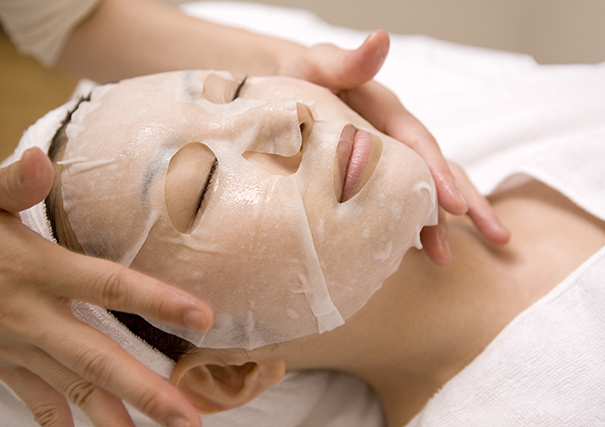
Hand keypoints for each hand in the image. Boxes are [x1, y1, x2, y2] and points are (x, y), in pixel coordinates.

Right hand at [0, 148, 211, 426]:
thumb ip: (11, 182)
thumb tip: (42, 160)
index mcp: (36, 269)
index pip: (109, 285)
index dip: (157, 302)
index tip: (204, 317)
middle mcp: (31, 315)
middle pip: (96, 358)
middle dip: (144, 391)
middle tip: (188, 417)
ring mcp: (17, 346)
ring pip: (73, 389)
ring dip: (115, 417)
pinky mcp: (3, 363)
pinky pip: (37, 401)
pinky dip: (62, 424)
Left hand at [282, 31, 509, 264]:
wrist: (282, 95)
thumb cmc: (303, 78)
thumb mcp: (320, 65)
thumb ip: (349, 61)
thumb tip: (380, 39)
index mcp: (387, 113)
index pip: (420, 144)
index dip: (438, 173)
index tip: (455, 205)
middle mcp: (394, 137)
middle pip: (437, 170)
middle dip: (463, 205)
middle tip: (495, 238)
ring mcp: (385, 159)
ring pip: (420, 191)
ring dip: (439, 224)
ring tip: (446, 259)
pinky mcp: (370, 176)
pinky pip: (396, 199)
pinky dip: (409, 223)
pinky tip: (415, 249)